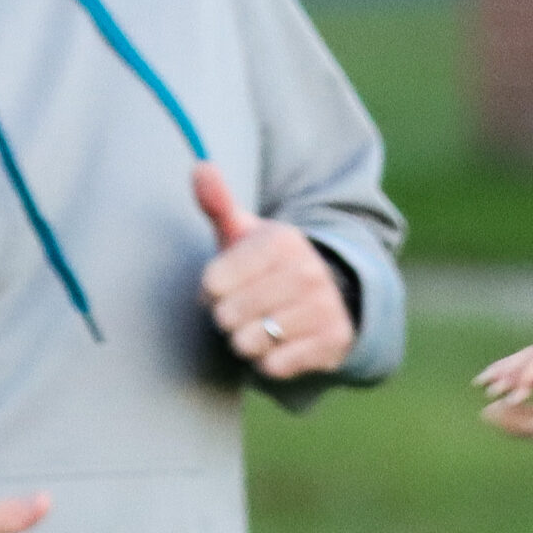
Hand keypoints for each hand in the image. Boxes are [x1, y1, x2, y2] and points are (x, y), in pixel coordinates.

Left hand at [195, 161, 354, 380]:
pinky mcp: (332, 341)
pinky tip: (281, 346)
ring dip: (248, 342)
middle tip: (245, 311)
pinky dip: (270, 362)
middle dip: (228, 320)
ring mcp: (323, 307)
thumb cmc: (266, 267)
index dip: (211, 292)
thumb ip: (217, 203)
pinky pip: (275, 365)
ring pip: (250, 342)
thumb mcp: (243, 233)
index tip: (226, 286)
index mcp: (281, 240)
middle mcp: (307, 271)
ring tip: (262, 327)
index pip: (213, 283)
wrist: (326, 299)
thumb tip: (200, 167)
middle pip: (228, 315)